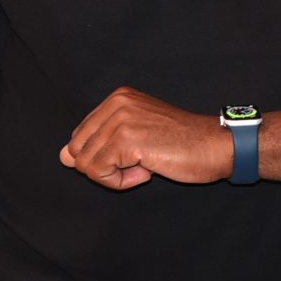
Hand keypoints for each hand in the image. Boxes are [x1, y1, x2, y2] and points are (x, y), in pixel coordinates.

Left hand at [60, 87, 231, 189]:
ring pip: (86, 164)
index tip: (136, 154)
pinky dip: (121, 182)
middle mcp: (116, 102)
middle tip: (139, 163)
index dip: (103, 156)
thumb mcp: (138, 136)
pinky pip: (100, 173)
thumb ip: (101, 142)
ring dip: (115, 176)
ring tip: (146, 166)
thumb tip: (63, 157)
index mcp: (118, 98)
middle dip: (104, 167)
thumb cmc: (184, 144)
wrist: (217, 146)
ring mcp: (120, 119)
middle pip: (78, 150)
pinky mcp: (126, 139)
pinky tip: (148, 171)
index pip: (80, 136)